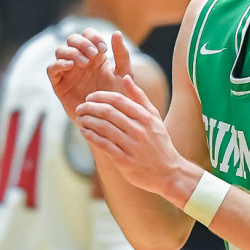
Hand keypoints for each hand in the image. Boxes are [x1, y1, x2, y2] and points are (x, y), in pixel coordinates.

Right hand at [48, 29, 132, 121]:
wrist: (107, 121)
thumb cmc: (117, 99)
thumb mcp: (123, 75)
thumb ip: (122, 55)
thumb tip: (116, 33)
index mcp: (94, 56)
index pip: (88, 35)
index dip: (93, 37)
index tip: (103, 49)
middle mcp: (79, 61)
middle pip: (72, 39)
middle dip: (82, 43)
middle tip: (93, 54)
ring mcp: (67, 72)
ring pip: (60, 51)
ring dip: (72, 52)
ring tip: (84, 62)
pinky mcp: (59, 84)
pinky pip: (51, 69)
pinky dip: (58, 64)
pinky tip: (70, 66)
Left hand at [75, 74, 187, 198]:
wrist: (169, 172)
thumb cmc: (159, 143)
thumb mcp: (154, 117)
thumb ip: (139, 97)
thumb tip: (125, 77)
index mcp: (145, 117)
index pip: (118, 100)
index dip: (100, 96)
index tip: (89, 97)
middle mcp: (139, 130)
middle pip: (108, 112)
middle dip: (90, 108)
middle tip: (80, 107)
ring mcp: (132, 146)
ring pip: (103, 127)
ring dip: (88, 121)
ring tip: (80, 119)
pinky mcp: (125, 161)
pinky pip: (103, 145)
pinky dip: (91, 136)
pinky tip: (84, 132)